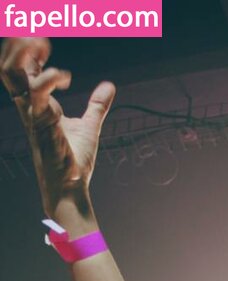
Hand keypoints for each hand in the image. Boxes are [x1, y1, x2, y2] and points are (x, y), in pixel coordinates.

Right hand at [0, 37, 114, 216]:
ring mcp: (32, 114)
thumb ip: (96, 106)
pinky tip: (65, 78)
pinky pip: (36, 91)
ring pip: (11, 73)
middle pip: (7, 66)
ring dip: (24, 53)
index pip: (20, 69)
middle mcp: (29, 106)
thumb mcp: (89, 127)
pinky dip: (49, 77)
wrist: (71, 188)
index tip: (46, 42)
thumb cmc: (74, 163)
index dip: (27, 49)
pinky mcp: (42, 123)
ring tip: (43, 45)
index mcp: (35, 104)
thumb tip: (109, 86)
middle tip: (39, 38)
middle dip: (18, 44)